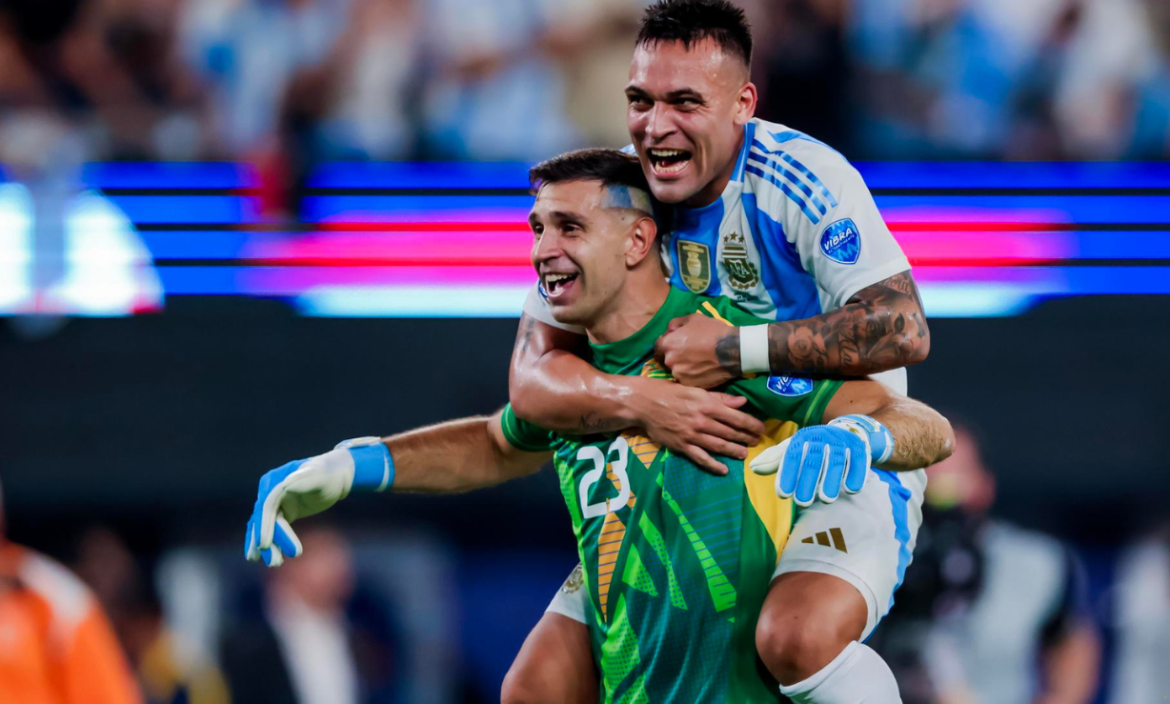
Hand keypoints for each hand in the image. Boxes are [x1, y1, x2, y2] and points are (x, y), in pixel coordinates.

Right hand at [244, 437, 391, 566]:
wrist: (337, 475)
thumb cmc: (329, 475)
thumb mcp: (320, 476)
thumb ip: (304, 480)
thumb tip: (286, 485)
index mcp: (275, 481)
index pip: (267, 506)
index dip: (264, 526)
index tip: (264, 545)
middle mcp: (269, 491)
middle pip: (264, 519)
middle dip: (268, 541)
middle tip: (275, 563)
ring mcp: (274, 502)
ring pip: (266, 526)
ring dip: (268, 546)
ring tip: (275, 564)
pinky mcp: (282, 511)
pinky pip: (272, 528)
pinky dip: (271, 542)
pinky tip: (269, 557)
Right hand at [629, 377, 764, 474]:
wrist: (644, 403)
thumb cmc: (670, 393)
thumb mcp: (695, 390)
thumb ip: (719, 398)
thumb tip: (742, 402)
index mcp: (707, 405)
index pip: (736, 417)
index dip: (751, 424)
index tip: (761, 428)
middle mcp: (702, 421)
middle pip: (730, 433)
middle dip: (746, 438)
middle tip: (756, 441)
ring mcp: (692, 435)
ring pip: (719, 446)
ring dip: (734, 451)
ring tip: (744, 453)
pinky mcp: (681, 446)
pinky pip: (701, 458)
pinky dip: (713, 465)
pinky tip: (723, 469)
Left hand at [654, 313, 741, 388]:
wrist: (732, 350)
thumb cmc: (712, 331)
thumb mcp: (693, 319)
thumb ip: (675, 324)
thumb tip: (668, 331)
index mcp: (667, 344)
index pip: (657, 348)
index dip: (664, 345)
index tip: (672, 346)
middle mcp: (670, 361)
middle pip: (666, 360)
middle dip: (674, 356)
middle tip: (688, 353)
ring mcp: (680, 375)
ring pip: (676, 371)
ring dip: (682, 367)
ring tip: (697, 362)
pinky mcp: (690, 384)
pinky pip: (686, 379)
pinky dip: (691, 375)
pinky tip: (701, 369)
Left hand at [750, 415, 892, 506]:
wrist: (848, 431)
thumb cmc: (814, 446)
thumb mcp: (794, 449)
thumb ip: (775, 459)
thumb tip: (753, 468)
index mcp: (803, 438)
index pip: (792, 455)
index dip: (787, 474)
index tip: (782, 494)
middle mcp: (821, 437)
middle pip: (813, 460)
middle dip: (807, 481)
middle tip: (801, 502)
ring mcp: (841, 442)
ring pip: (835, 461)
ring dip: (830, 481)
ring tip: (825, 500)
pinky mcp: (859, 448)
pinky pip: (858, 461)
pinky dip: (855, 474)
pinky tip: (851, 489)